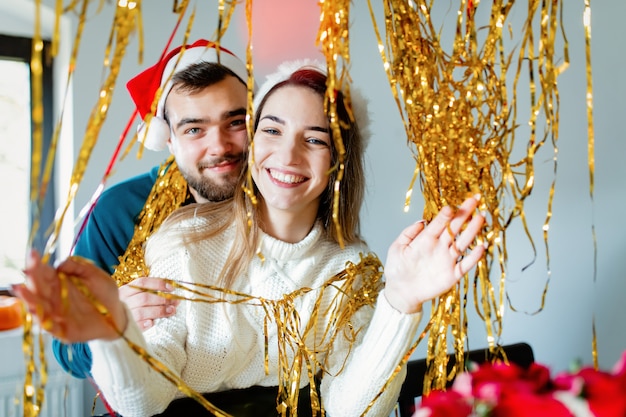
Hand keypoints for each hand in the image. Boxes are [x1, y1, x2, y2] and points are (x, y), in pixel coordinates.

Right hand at [12, 250, 126, 341]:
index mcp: (59, 282)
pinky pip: (50, 326)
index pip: (43, 272)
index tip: (33, 254)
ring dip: (29, 299)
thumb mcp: (95, 275)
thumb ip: (79, 267)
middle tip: (28, 270)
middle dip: (31, 279)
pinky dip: (43, 319)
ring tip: (21, 289)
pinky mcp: (62, 330)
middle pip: (38, 289)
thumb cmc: (104, 293)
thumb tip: (60, 263)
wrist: (116, 315)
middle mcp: (53, 298)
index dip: (36, 264)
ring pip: (38, 307)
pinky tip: (36, 310)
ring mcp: (56, 314)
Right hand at [119, 277, 179, 329]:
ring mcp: (122, 315)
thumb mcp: (133, 295)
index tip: (172, 288)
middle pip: (145, 297)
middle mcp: (122, 301)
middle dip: (163, 299)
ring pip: (142, 311)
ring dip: (159, 311)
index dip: (158, 284)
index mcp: (125, 290)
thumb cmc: (128, 306)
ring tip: (171, 311)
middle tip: (176, 302)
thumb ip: (147, 291)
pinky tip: (152, 323)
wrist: (111, 321)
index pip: (142, 283)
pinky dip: (144, 324)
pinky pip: (134, 325)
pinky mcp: (123, 328)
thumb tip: (170, 290)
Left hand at [383, 195, 485, 313]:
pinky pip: (465, 264)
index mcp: (426, 239)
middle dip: (465, 213)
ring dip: (472, 231)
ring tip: (481, 217)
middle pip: (455, 228)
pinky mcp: (452, 275)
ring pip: (463, 242)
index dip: (445, 215)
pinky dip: (474, 257)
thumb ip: (407, 234)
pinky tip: (481, 246)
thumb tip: (421, 222)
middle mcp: (439, 247)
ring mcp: (447, 260)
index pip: (438, 223)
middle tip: (475, 199)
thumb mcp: (397, 248)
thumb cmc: (397, 269)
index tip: (451, 207)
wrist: (401, 292)